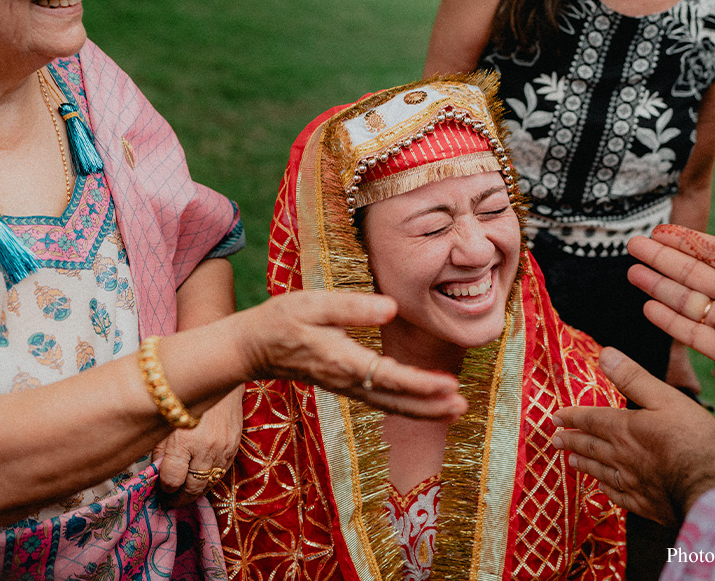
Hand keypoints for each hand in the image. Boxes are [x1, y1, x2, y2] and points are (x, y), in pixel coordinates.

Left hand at [153, 385, 242, 506]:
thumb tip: (157, 475)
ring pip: (209, 484)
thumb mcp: (163, 421)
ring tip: (184, 492)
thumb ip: (160, 450)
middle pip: (192, 488)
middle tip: (170, 501)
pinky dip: (210, 479)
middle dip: (179, 498)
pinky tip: (201, 478)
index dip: (164, 489)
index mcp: (183, 441)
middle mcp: (205, 448)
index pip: (172, 481)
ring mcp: (223, 448)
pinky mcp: (234, 446)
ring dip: (196, 492)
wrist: (216, 374)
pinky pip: (222, 473)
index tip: (159, 491)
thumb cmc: (182, 395)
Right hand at [241, 291, 466, 419]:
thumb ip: (352, 307)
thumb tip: (391, 308)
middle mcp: (347, 380)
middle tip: (463, 407)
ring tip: (454, 410)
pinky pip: (381, 401)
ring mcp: (345, 387)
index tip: (449, 386)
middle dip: (430, 406)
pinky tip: (424, 404)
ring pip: (390, 404)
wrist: (252, 346)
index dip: (421, 384)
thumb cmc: (280, 320)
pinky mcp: (344, 385)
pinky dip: (406, 405)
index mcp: (342, 360)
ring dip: (423, 410)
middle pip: (395, 400)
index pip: (389, 377)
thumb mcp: (313, 304)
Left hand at [552, 348, 714, 528]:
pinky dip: (606, 489)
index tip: (555, 417)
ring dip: (584, 464)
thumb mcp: (666, 399)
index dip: (572, 416)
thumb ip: (634, 378)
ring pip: (600, 471)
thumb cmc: (695, 440)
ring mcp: (632, 483)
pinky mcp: (645, 504)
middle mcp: (622, 457)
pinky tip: (603, 487)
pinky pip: (617, 495)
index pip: (591, 420)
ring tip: (571, 461)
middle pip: (590, 446)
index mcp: (624, 429)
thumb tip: (605, 354)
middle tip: (555, 439)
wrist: (710, 491)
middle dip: (572, 440)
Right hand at [627, 225, 714, 392]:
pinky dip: (671, 322)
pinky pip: (695, 335)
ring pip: (689, 302)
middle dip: (663, 259)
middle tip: (634, 244)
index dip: (688, 241)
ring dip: (660, 287)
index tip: (661, 230)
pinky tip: (649, 308)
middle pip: (696, 274)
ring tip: (632, 273)